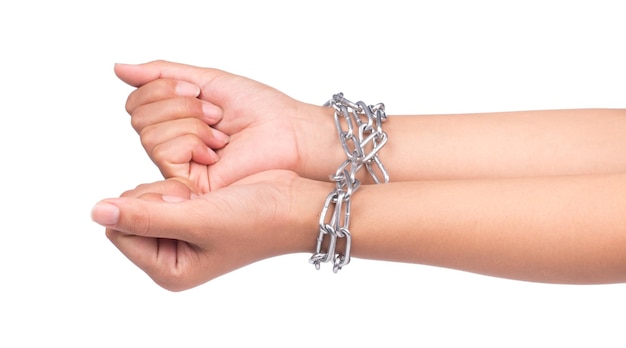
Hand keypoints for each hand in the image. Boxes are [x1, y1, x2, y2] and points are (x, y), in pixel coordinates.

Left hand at [91, 171, 329, 290]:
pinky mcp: (194, 209)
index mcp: (170, 268)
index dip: (144, 206)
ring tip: (206, 191)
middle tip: (196, 196)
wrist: (296, 203)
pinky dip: (183, 174)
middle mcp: (172, 252)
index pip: (120, 231)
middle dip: (159, 193)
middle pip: (130, 210)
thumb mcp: (199, 220)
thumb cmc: (258, 220)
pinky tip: (207, 183)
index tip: (182, 199)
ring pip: (147, 194)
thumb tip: (98, 211)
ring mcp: (182, 230)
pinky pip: (166, 184)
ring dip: (173, 180)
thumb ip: (146, 216)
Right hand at [115, 60, 339, 192]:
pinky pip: (163, 153)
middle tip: (214, 113)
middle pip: (138, 115)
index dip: (161, 87)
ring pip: (148, 134)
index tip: (199, 91)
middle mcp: (175, 146)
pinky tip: (216, 150)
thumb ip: (162, 76)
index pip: (138, 102)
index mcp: (178, 121)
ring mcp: (181, 168)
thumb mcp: (206, 82)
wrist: (289, 133)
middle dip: (177, 104)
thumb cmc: (260, 110)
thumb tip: (119, 69)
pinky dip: (190, 140)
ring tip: (220, 133)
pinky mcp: (189, 186)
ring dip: (189, 122)